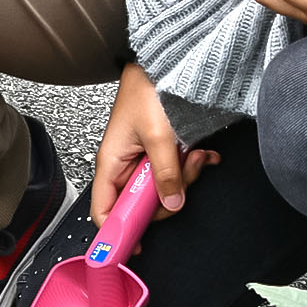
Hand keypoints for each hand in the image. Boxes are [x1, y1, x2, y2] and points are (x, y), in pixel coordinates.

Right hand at [93, 62, 216, 226]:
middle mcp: (125, 165)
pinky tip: (202, 153)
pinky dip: (193, 165)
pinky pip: (176, 172)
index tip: (136, 247)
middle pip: (140, 205)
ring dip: (186, 176)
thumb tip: (171, 204)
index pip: (104, 211)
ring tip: (195, 155)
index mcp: (112, 163)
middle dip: (167, 196)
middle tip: (183, 178)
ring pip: (164, 189)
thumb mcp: (159, 136)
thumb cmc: (148, 88)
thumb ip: (166, 174)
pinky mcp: (162, 151)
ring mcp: (144, 159)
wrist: (167, 59)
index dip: (117, 233)